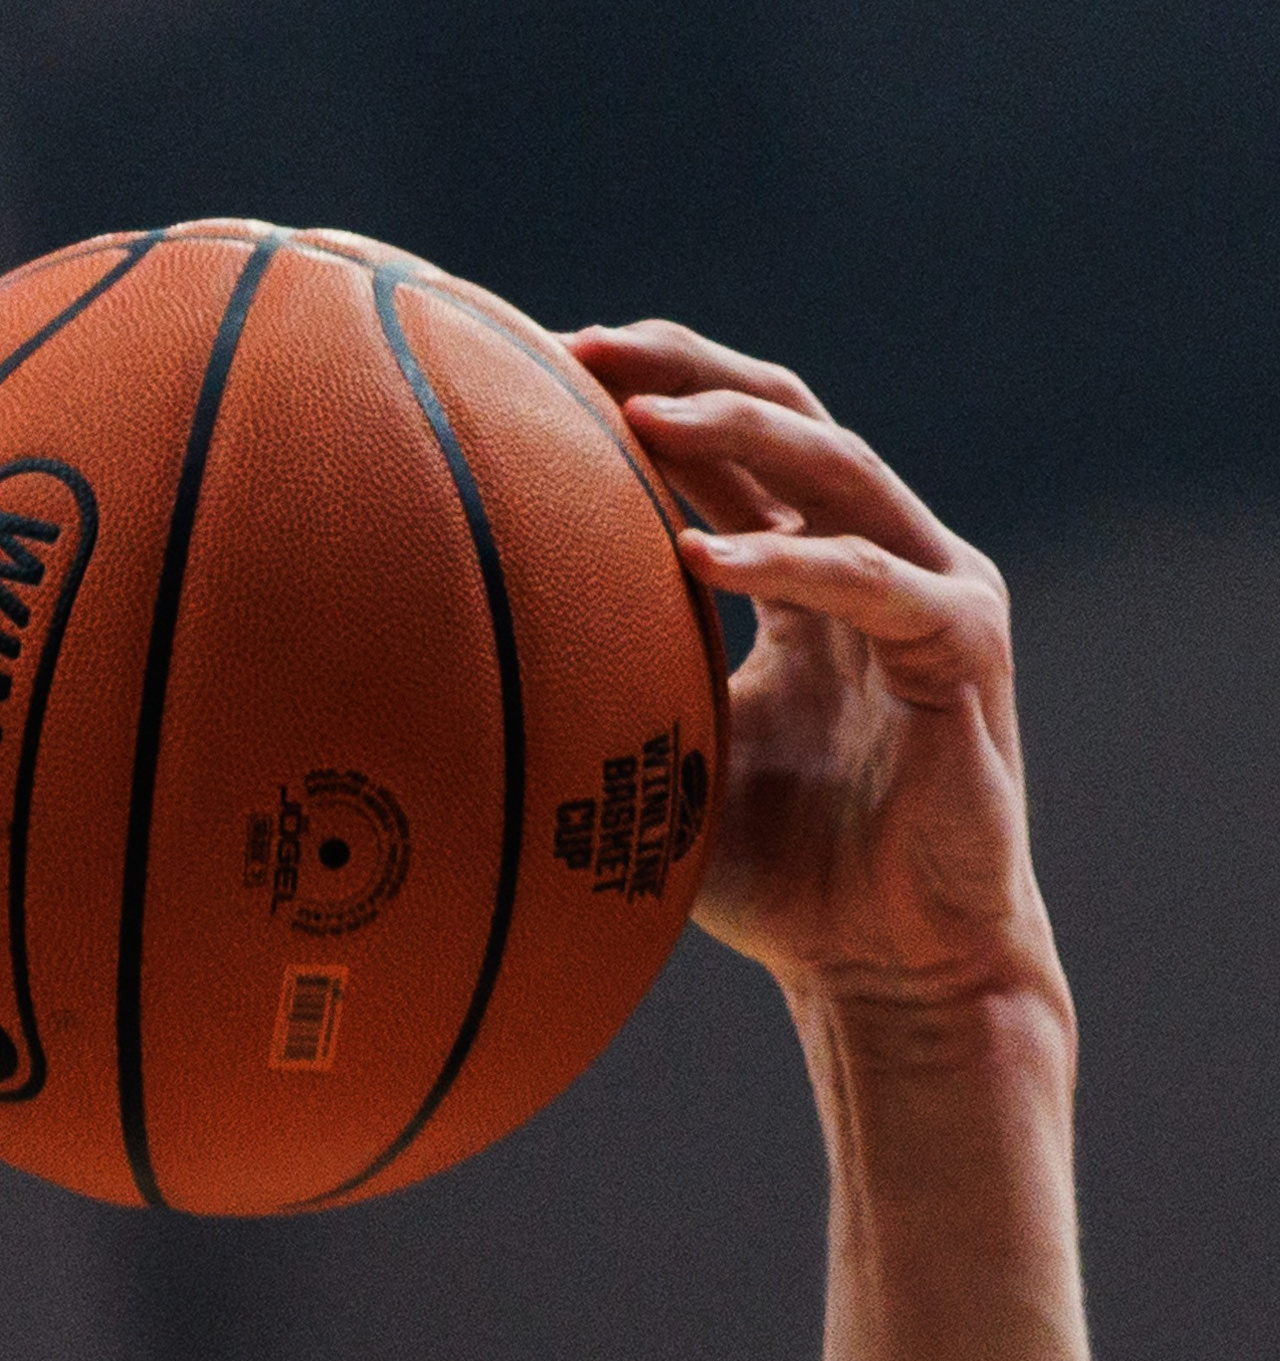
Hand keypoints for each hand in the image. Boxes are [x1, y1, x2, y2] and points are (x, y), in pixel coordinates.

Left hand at [563, 321, 1061, 1012]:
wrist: (885, 966)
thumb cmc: (772, 872)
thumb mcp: (664, 755)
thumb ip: (604, 685)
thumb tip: (444, 666)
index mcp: (806, 573)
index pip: (729, 446)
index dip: (644, 390)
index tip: (535, 360)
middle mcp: (876, 559)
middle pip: (783, 417)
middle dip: (680, 371)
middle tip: (576, 347)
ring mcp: (930, 594)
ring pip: (835, 471)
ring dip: (733, 433)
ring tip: (637, 416)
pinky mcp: (962, 649)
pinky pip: (870, 583)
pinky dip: (786, 560)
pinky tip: (695, 559)